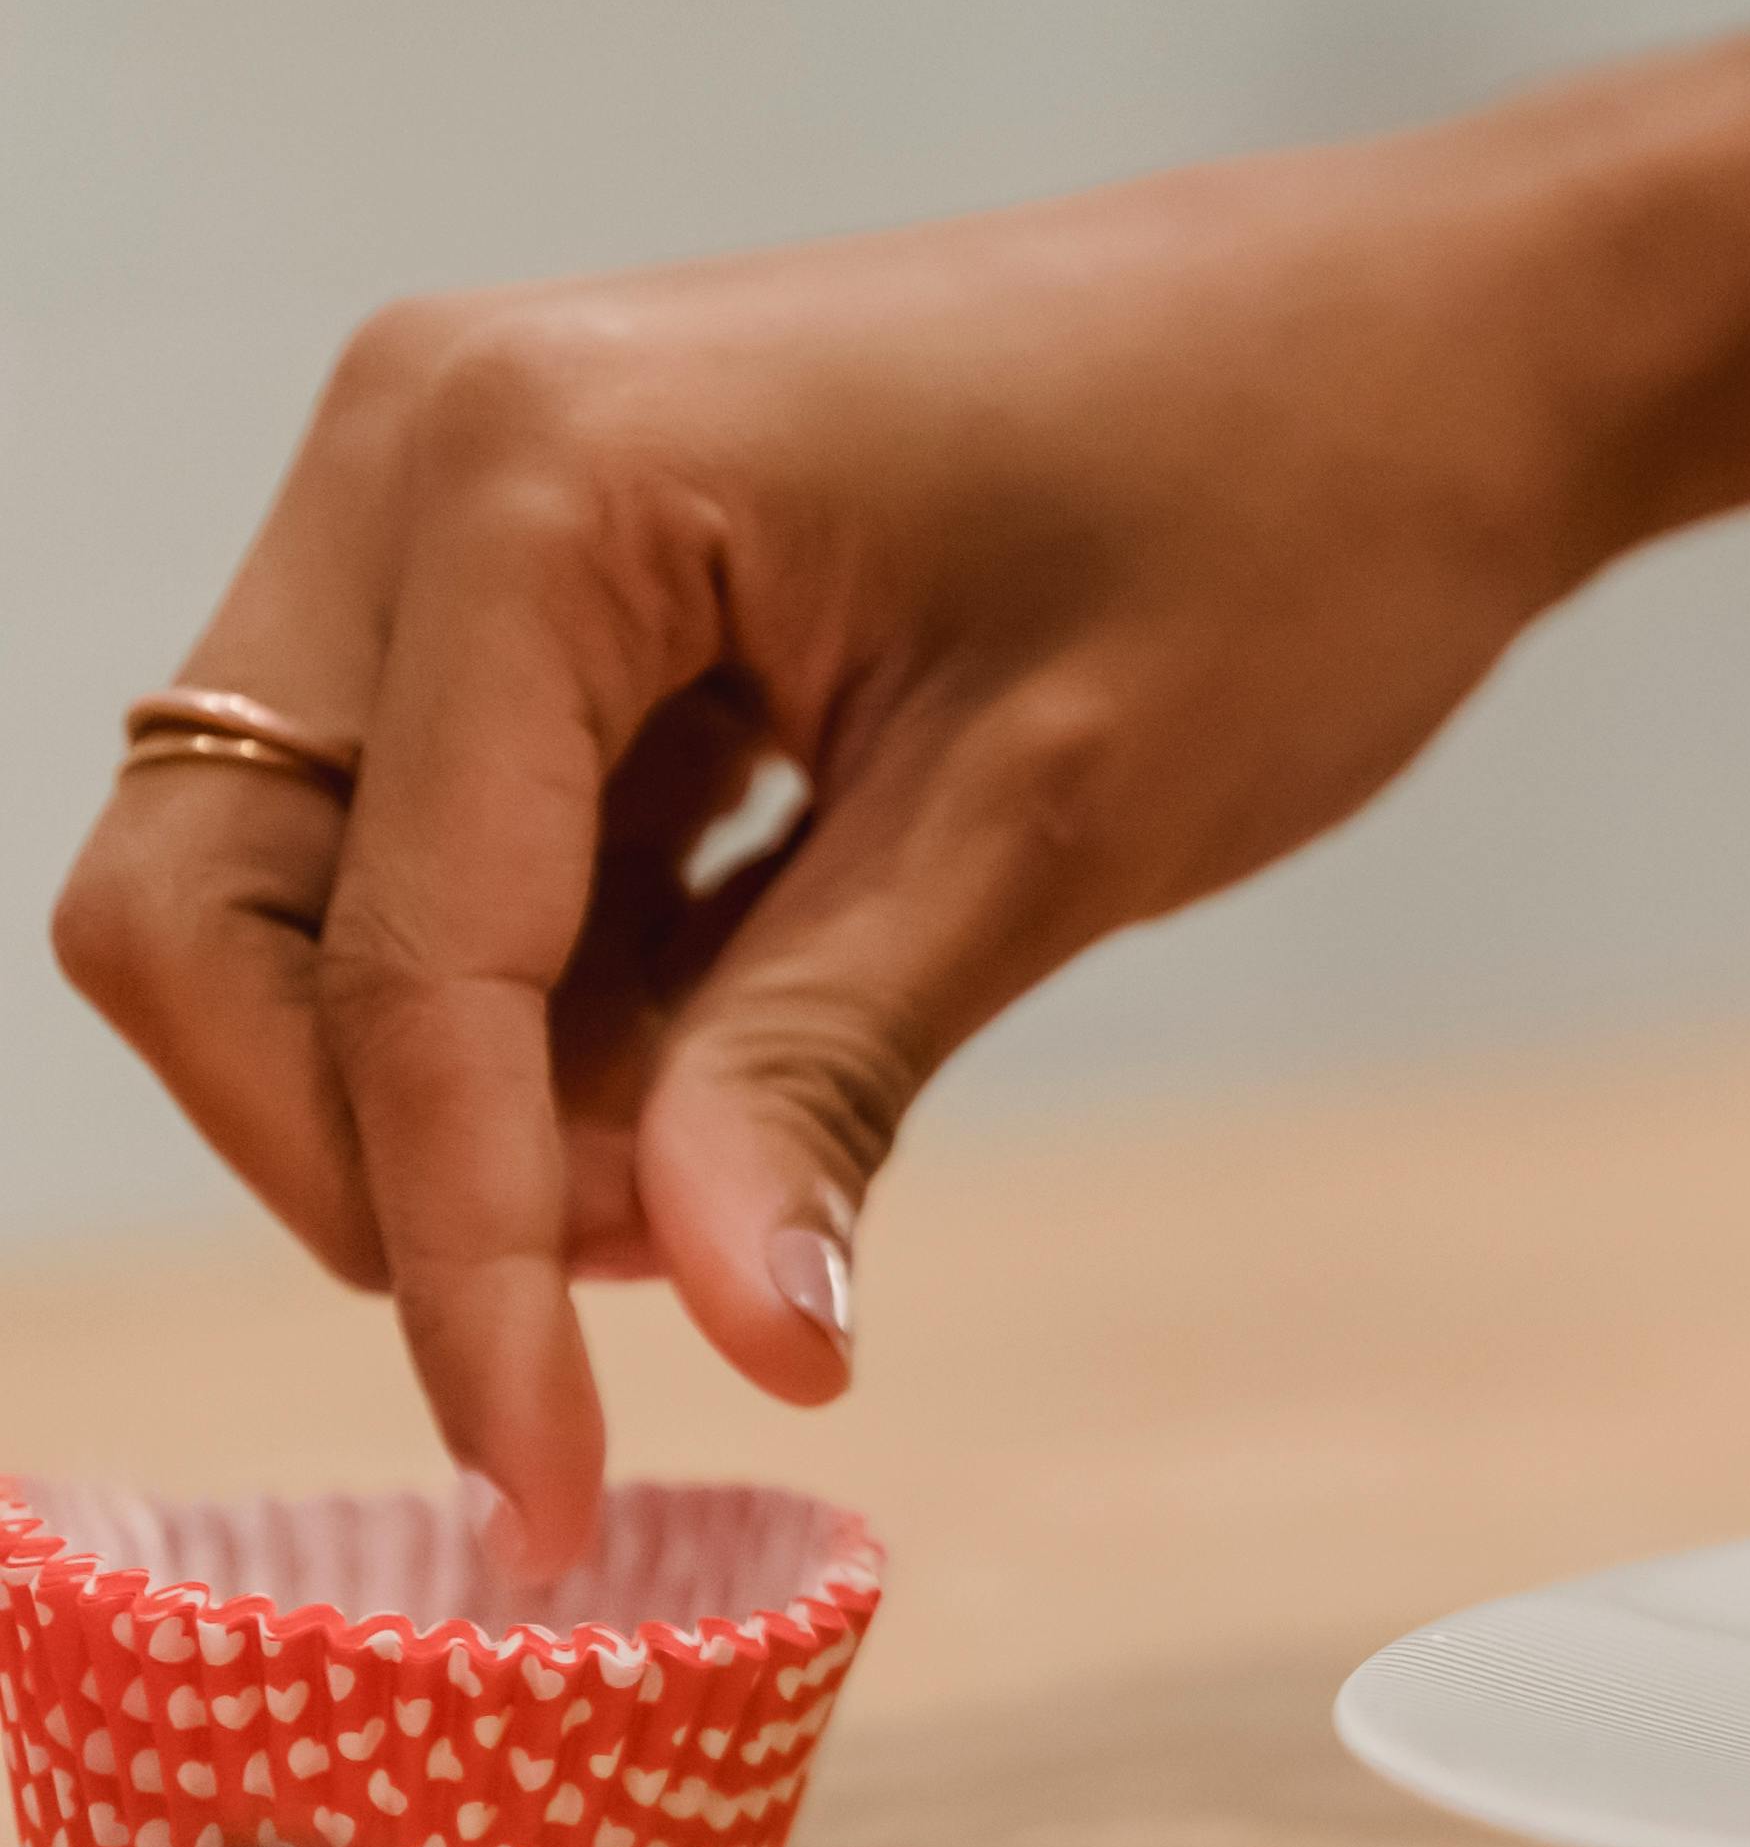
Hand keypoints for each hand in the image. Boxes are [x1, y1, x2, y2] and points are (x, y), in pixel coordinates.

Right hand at [54, 0, 1749, 1568]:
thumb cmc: (1288, 518)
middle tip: (666, 1284)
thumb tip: (732, 1340)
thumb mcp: (1055, 827)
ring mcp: (458, 497)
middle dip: (389, 1150)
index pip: (397, 959)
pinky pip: (441, 839)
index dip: (456, 1261)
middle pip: (223, 911)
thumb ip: (827, 1074)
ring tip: (739, 1169)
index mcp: (525, 481)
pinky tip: (736, 1076)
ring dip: (473, 1089)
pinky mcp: (541, 569)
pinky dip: (555, 1000)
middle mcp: (424, 453)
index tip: (543, 1503)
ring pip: (307, 890)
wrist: (1429, 344)